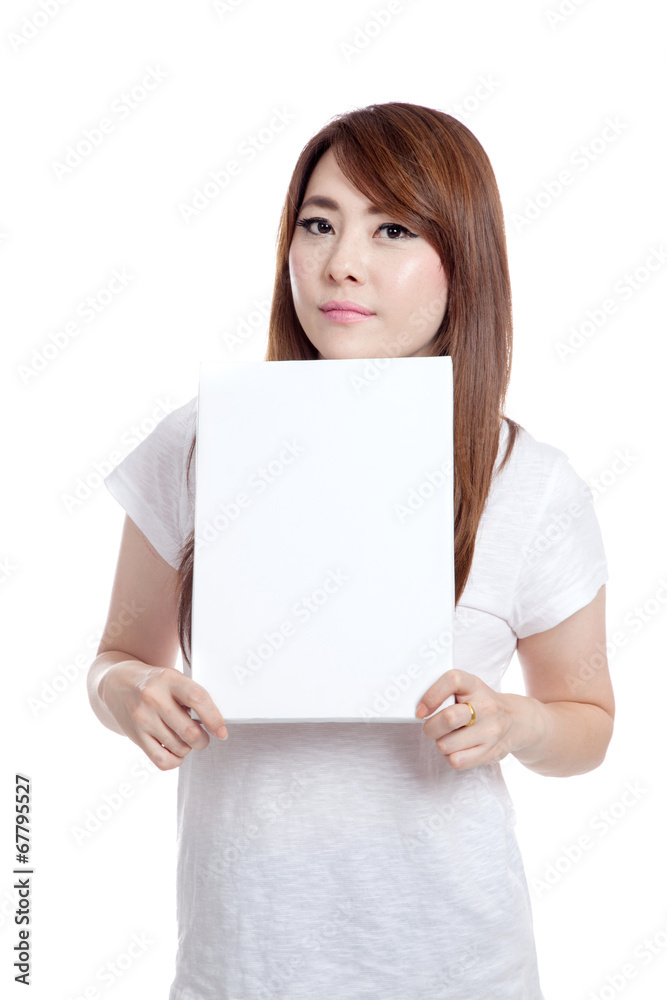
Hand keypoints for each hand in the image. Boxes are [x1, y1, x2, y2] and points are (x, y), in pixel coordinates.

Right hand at [99, 660, 228, 770]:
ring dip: (188, 748)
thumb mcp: (172, 678)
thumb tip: (215, 723)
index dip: (214, 718)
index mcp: (169, 679)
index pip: (198, 698)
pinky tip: (175, 751)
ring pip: (178, 747)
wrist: (117, 683)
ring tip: (185, 738)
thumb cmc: (153, 682)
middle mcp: (154, 698)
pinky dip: (175, 760)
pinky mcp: (136, 736)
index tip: (222, 732)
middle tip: (202, 736)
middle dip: (203, 740)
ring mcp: (143, 718)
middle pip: (189, 731)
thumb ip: (191, 696)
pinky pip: (162, 760)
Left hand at [415, 669, 529, 770]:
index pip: (452, 680)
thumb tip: (417, 709)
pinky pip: (457, 761)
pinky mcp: (491, 752)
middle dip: (431, 727)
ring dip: (441, 743)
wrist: (518, 721)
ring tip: (450, 737)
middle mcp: (486, 707)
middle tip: (432, 727)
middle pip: (448, 718)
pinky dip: (451, 757)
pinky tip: (457, 749)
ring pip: (446, 745)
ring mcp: (491, 731)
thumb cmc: (482, 703)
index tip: (421, 710)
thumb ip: (445, 692)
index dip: (431, 695)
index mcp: (475, 685)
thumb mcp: (469, 688)